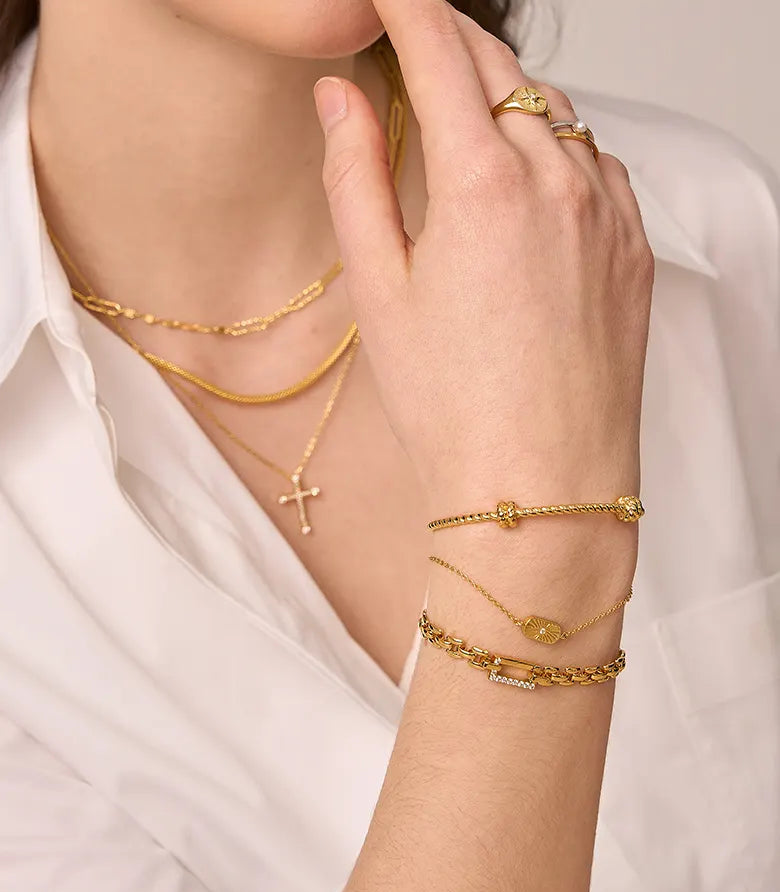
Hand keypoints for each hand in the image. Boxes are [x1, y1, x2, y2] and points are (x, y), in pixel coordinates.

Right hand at [313, 0, 653, 506]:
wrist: (540, 489)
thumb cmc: (454, 408)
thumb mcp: (379, 291)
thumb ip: (356, 177)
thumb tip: (342, 98)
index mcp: (483, 183)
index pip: (440, 49)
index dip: (404, 7)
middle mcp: (558, 180)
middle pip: (502, 69)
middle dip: (453, 40)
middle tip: (412, 40)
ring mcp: (608, 213)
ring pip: (556, 114)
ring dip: (507, 99)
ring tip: (466, 120)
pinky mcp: (635, 249)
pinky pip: (598, 164)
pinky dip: (558, 149)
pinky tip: (528, 182)